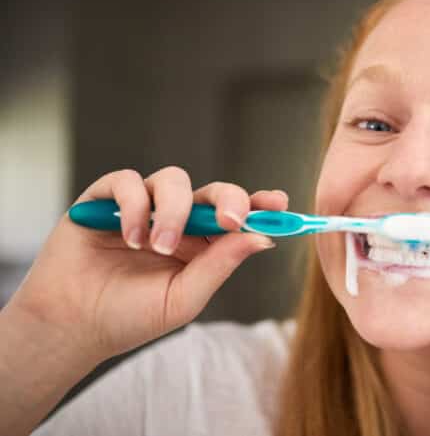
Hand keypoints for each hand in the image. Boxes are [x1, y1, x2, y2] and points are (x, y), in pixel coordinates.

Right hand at [4, 166, 286, 362]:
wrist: (74, 326)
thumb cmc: (131, 316)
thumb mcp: (185, 297)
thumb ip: (221, 265)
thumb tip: (263, 238)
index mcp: (201, 242)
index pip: (236, 213)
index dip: (259, 204)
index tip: (279, 203)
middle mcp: (176, 218)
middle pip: (213, 191)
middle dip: (229, 199)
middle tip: (231, 220)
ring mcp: (142, 206)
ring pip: (172, 180)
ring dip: (173, 211)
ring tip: (159, 247)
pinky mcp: (105, 199)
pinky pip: (127, 181)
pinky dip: (134, 206)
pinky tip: (131, 237)